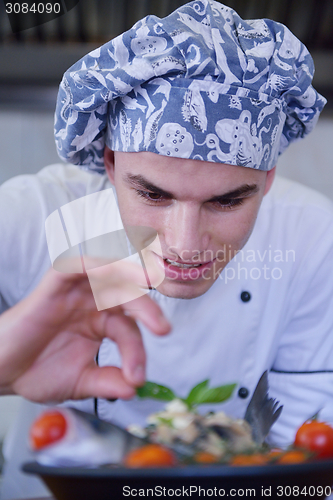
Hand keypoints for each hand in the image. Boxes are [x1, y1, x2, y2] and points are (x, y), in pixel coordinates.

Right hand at [0, 259, 169, 402]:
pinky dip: (95, 265)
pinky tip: (110, 271)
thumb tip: (134, 389)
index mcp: (102, 322)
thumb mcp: (81, 381)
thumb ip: (107, 382)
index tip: (136, 378)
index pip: (129, 330)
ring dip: (129, 274)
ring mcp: (76, 292)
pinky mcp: (56, 284)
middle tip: (164, 329)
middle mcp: (94, 303)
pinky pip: (78, 266)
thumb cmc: (36, 371)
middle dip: (148, 309)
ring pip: (110, 274)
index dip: (137, 353)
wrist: (1, 371)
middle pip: (128, 296)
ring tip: (149, 281)